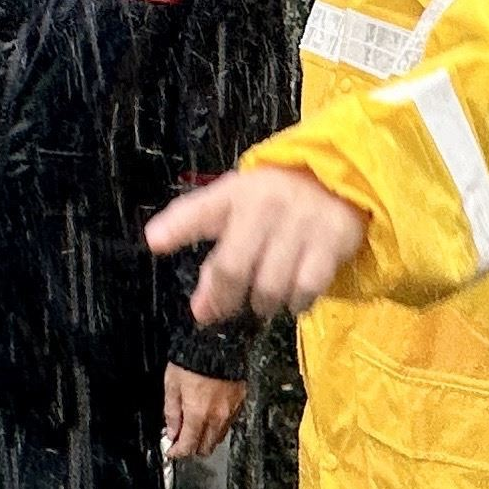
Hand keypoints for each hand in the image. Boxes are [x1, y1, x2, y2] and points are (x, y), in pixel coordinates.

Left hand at [146, 166, 366, 324]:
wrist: (332, 178)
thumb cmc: (272, 201)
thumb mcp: (235, 210)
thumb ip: (213, 256)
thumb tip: (201, 311)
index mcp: (234, 194)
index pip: (200, 210)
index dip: (176, 227)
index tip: (155, 242)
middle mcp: (264, 205)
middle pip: (233, 268)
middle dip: (223, 299)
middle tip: (222, 310)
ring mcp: (301, 221)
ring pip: (270, 286)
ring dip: (262, 305)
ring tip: (263, 300)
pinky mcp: (333, 238)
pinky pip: (307, 287)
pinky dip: (297, 302)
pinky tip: (293, 297)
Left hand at [165, 366, 244, 460]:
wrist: (219, 341)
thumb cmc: (192, 359)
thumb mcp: (172, 384)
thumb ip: (171, 412)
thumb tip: (171, 432)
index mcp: (198, 414)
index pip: (188, 446)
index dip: (178, 453)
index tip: (171, 451)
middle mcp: (217, 417)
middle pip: (206, 448)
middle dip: (192, 448)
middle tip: (181, 440)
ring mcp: (231, 411)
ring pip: (218, 438)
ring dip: (206, 438)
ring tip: (195, 427)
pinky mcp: (240, 403)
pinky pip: (228, 424)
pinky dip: (217, 426)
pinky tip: (209, 416)